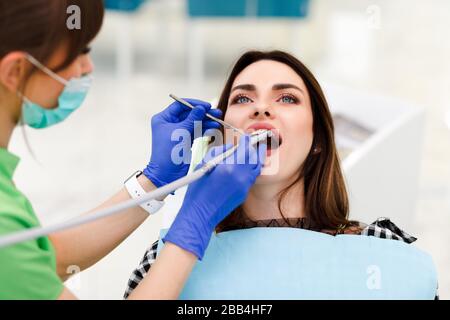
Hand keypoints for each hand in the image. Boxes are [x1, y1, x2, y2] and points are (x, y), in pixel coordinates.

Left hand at [143, 98, 221, 187]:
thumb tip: (201, 108)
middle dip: (203, 113)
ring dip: (206, 122)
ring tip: (217, 121)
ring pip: (194, 122)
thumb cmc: (168, 152)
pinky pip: (196, 131)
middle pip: (189, 114)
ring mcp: (178, 132)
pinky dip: (205, 130)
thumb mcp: (181, 132)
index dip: (194, 104)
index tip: (206, 106)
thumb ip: (192, 119)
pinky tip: (213, 128)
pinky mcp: (185, 140)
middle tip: (216, 112)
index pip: (180, 105)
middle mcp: (170, 124)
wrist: (167, 173)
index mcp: (163, 119)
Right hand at [163, 135, 266, 259]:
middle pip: (255, 157)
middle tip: (255, 142)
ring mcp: (244, 186)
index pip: (245, 148)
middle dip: (255, 148)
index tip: (246, 136)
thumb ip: (219, 152)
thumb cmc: (198, 189)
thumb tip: (230, 147)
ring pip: (257, 168)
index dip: (246, 140)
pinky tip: (248, 166)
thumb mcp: (204, 164)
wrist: (200, 213)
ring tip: (256, 151)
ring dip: (257, 158)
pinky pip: (251, 178)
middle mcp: (241, 176)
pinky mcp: (244, 194)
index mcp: (229, 167)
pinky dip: (252, 169)